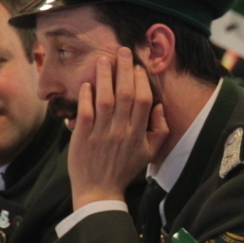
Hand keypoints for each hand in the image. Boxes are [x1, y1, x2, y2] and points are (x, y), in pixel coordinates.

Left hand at [69, 48, 168, 208]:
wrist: (100, 191)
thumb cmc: (125, 169)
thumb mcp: (149, 153)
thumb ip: (159, 129)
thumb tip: (158, 107)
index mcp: (138, 134)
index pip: (144, 101)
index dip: (142, 81)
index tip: (138, 66)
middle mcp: (121, 131)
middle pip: (126, 94)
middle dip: (125, 70)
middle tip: (122, 51)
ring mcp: (102, 134)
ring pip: (106, 99)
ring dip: (105, 77)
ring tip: (103, 59)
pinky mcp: (83, 137)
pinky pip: (86, 112)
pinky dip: (87, 96)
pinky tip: (88, 83)